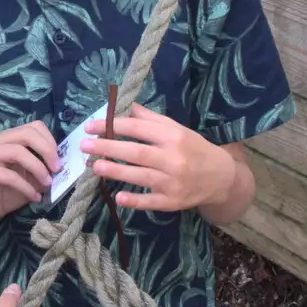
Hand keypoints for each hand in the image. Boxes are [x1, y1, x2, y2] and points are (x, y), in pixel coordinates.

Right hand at [0, 121, 57, 229]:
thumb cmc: (4, 193)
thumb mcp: (29, 178)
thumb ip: (43, 169)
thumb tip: (64, 166)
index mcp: (7, 138)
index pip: (33, 127)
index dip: (50, 141)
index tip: (60, 159)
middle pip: (26, 134)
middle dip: (47, 151)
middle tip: (58, 169)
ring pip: (18, 152)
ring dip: (38, 168)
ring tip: (47, 184)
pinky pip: (9, 175)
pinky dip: (26, 186)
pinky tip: (34, 197)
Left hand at [81, 104, 236, 212]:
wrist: (220, 177)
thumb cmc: (193, 148)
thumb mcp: (175, 129)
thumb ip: (149, 119)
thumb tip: (122, 105)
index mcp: (173, 136)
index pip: (138, 128)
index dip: (113, 126)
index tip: (91, 126)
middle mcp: (174, 158)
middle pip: (137, 152)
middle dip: (108, 147)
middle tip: (85, 145)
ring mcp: (173, 182)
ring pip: (141, 176)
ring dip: (116, 171)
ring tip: (94, 166)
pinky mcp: (173, 201)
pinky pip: (151, 201)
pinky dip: (135, 200)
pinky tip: (119, 197)